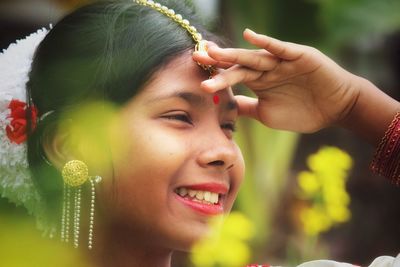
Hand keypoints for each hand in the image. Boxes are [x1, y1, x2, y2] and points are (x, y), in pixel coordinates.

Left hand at [193, 29, 360, 132]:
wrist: (335, 108)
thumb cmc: (302, 112)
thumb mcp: (267, 114)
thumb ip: (247, 108)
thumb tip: (227, 109)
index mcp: (258, 82)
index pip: (233, 76)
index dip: (216, 74)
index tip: (196, 75)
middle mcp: (266, 69)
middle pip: (238, 64)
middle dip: (218, 61)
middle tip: (197, 57)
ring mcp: (281, 62)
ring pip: (254, 57)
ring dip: (234, 54)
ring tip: (214, 52)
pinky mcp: (298, 57)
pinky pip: (280, 49)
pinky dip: (266, 44)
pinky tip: (250, 36)